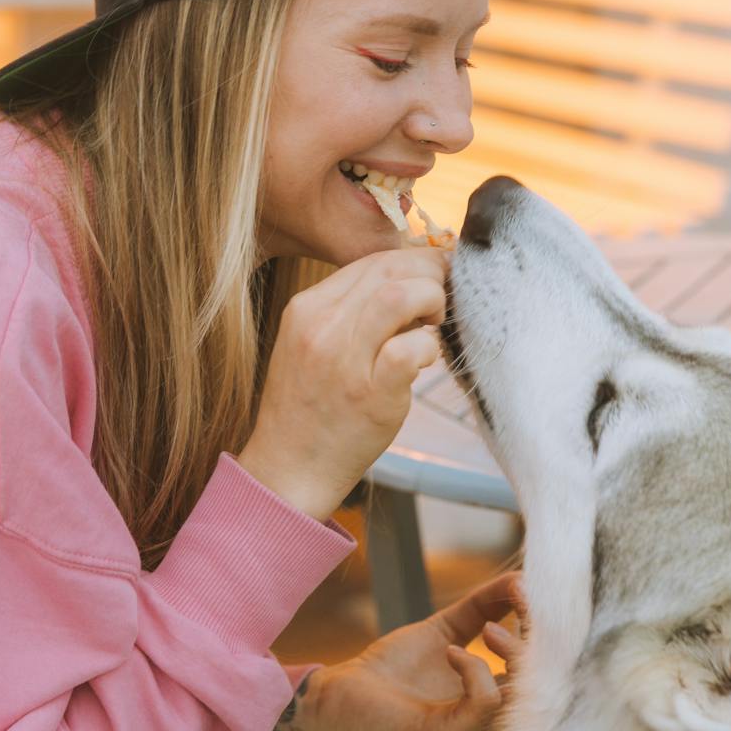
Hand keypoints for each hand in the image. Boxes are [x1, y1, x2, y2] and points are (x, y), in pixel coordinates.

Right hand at [240, 245, 451, 519]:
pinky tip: (424, 360)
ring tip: (433, 323)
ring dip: (431, 301)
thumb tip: (407, 280)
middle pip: (387, 270)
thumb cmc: (310, 407)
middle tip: (441, 298)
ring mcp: (344, 360)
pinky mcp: (370, 393)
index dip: (410, 261)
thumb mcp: (311, 344)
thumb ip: (350, 311)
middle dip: (427, 274)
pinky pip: (411, 347)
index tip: (429, 275)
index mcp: (305, 308)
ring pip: (400, 296)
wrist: (290, 468)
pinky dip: (427, 347)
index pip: (368, 262)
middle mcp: (321, 327)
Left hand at [279, 572, 525, 730]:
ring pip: (524, 699)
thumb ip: (483, 608)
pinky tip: (453, 652)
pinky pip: (487, 705)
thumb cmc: (393, 667)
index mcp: (496, 699)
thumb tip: (520, 579)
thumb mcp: (445, 629)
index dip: (547, 634)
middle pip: (546, 688)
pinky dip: (476, 669)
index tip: (530, 594)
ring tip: (489, 630)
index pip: (546, 674)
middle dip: (540, 642)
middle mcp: (491, 721)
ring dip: (516, 655)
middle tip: (520, 606)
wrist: (344, 689)